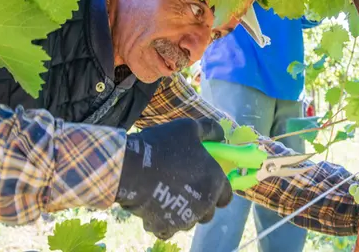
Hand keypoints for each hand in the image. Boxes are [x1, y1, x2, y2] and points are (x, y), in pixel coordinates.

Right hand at [116, 118, 233, 239]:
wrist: (131, 168)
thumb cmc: (163, 146)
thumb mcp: (189, 128)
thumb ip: (209, 130)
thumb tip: (220, 134)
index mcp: (214, 182)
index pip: (226, 196)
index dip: (219, 190)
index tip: (207, 183)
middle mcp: (204, 205)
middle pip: (208, 212)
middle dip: (201, 203)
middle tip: (185, 189)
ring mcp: (184, 219)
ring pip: (189, 221)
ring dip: (182, 212)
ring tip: (167, 196)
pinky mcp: (165, 227)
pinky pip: (169, 229)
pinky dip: (164, 222)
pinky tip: (156, 207)